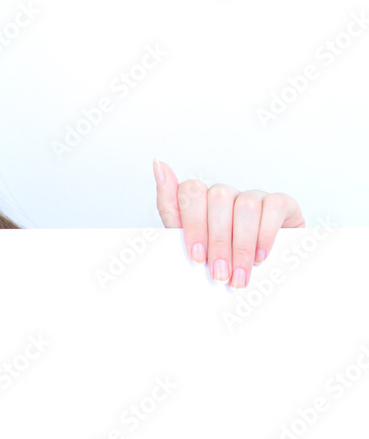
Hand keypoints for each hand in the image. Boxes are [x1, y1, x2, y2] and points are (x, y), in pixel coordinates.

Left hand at [153, 159, 304, 288]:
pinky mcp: (280, 202)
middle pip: (218, 198)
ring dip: (241, 246)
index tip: (196, 257)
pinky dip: (265, 235)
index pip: (190, 191)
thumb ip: (170, 208)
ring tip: (240, 275)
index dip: (193, 225)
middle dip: (218, 242)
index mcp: (199, 201)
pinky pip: (273, 207)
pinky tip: (260, 257)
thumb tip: (158, 163)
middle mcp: (224, 194)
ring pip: (245, 205)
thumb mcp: (189, 243)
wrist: (259, 275)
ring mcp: (252, 195)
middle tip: (220, 274)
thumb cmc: (219, 259)